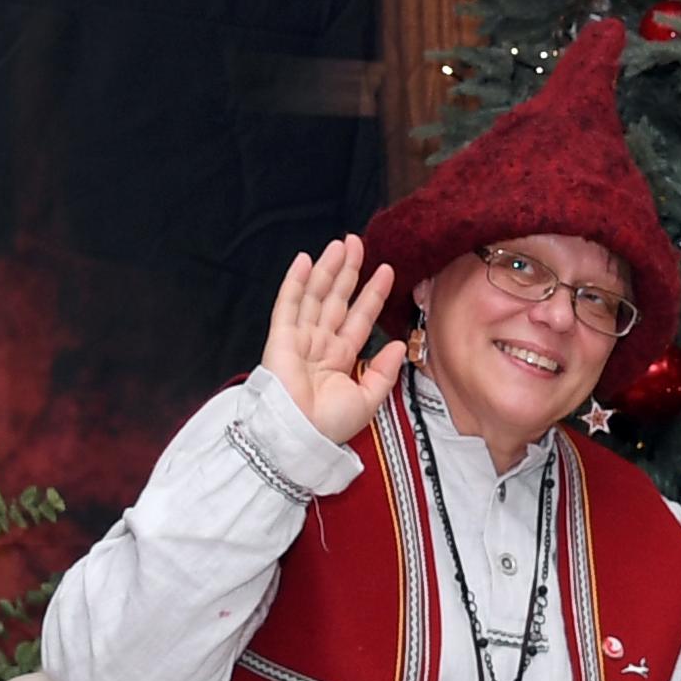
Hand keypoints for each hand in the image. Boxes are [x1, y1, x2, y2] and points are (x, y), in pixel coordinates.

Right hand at [259, 235, 405, 443]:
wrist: (301, 436)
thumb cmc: (329, 426)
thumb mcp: (368, 399)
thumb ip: (384, 371)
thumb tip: (399, 346)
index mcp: (340, 359)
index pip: (359, 317)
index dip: (372, 294)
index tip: (386, 271)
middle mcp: (320, 345)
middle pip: (336, 299)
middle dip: (348, 271)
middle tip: (358, 243)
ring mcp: (299, 339)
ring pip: (315, 295)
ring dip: (327, 269)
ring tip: (341, 244)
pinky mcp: (280, 338)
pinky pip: (288, 304)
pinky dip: (295, 282)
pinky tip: (305, 260)